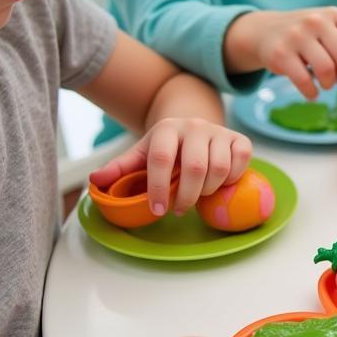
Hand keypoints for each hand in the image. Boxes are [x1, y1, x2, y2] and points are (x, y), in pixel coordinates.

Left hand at [90, 117, 252, 215]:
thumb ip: (120, 168)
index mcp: (166, 129)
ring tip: (198, 197)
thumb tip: (95, 179)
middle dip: (186, 196)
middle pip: (195, 167)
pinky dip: (231, 180)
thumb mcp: (141, 156)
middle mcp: (195, 126)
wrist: (194, 129)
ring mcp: (220, 131)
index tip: (158, 210)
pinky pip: (241, 162)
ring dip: (208, 191)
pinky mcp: (240, 140)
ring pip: (219, 168)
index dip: (159, 188)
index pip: (161, 159)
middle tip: (179, 210)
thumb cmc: (165, 149)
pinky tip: (218, 185)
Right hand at [252, 7, 336, 98]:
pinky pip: (304, 81)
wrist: (264, 31)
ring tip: (326, 85)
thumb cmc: (304, 34)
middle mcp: (316, 21)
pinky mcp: (280, 53)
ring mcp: (297, 36)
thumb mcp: (327, 27)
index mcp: (333, 14)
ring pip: (327, 70)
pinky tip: (312, 93)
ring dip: (330, 84)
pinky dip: (312, 92)